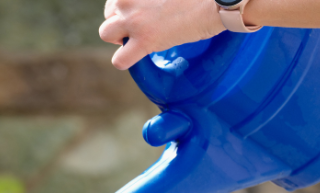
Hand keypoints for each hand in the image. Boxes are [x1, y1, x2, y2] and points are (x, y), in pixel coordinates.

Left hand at [99, 0, 224, 70]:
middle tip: (139, 27)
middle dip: (120, 22)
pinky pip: (119, 60)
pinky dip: (125, 60)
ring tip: (136, 39)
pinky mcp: (144, 40)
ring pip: (105, 33)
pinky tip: (138, 55)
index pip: (115, 0)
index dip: (125, 8)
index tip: (140, 12)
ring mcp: (133, 19)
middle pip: (107, 14)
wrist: (214, 0)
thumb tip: (151, 8)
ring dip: (118, 38)